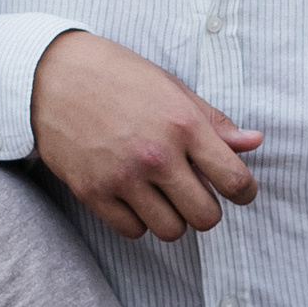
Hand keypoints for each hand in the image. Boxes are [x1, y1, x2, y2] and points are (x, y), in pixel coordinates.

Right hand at [31, 31, 262, 242]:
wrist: (54, 75)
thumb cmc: (119, 77)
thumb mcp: (172, 89)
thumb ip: (214, 122)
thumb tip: (253, 143)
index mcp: (183, 124)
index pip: (234, 180)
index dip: (245, 192)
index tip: (240, 192)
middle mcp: (156, 154)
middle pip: (206, 217)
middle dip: (207, 209)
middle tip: (195, 194)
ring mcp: (122, 177)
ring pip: (171, 231)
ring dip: (173, 218)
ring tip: (162, 196)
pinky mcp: (92, 192)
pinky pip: (132, 231)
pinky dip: (138, 221)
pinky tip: (134, 198)